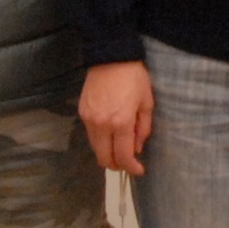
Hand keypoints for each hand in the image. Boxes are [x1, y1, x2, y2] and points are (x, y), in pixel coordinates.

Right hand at [80, 60, 154, 174]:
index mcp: (121, 122)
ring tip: (119, 146)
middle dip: (117, 165)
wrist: (111, 56)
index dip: (131, 168)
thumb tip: (137, 148)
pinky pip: (90, 135)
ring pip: (95, 148)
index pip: (123, 156)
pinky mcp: (82, 112)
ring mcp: (89, 119)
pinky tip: (110, 132)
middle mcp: (102, 124)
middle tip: (127, 162)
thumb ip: (143, 129)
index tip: (139, 171)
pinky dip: (100, 140)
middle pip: (104, 158)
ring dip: (107, 153)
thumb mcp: (146, 103)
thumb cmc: (134, 78)